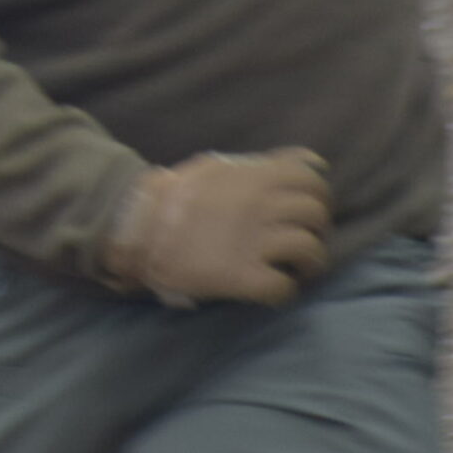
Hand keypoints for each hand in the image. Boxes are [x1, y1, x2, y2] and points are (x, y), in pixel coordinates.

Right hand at [104, 147, 331, 307]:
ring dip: (309, 261)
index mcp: (253, 177)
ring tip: (297, 267)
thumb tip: (311, 162)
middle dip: (317, 228)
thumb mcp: (216, 167)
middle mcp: (259, 206)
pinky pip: (283, 287)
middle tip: (302, 238)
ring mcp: (252, 242)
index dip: (317, 194)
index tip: (306, 207)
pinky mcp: (241, 276)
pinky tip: (272, 287)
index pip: (312, 179)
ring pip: (309, 249)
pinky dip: (283, 290)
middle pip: (316, 213)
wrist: (136, 229)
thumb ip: (262, 165)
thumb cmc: (175, 197)